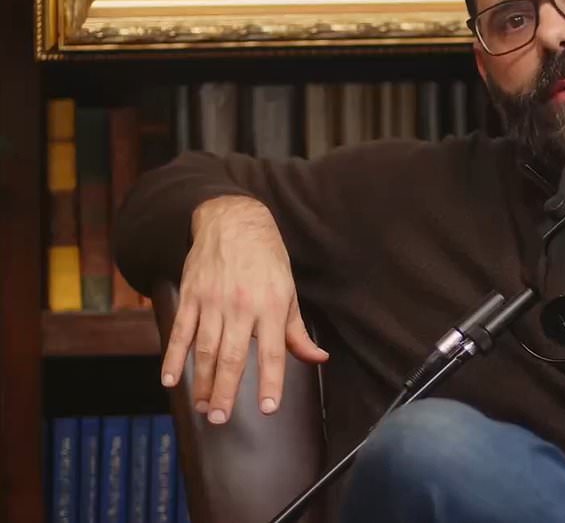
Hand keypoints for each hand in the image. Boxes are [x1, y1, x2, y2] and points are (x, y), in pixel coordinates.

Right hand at [161, 195, 328, 423]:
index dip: (271, 382)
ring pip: (205, 349)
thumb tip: (318, 358)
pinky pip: (181, 331)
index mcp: (272, 306)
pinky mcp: (191, 296)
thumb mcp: (289, 292)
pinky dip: (173, 357)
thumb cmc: (267, 260)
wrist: (233, 222)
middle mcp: (242, 306)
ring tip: (203, 406)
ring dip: (202, 381)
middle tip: (220, 419)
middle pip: (233, 357)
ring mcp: (213, 301)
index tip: (268, 408)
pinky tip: (170, 379)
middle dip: (226, 391)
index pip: (273, 352)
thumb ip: (297, 331)